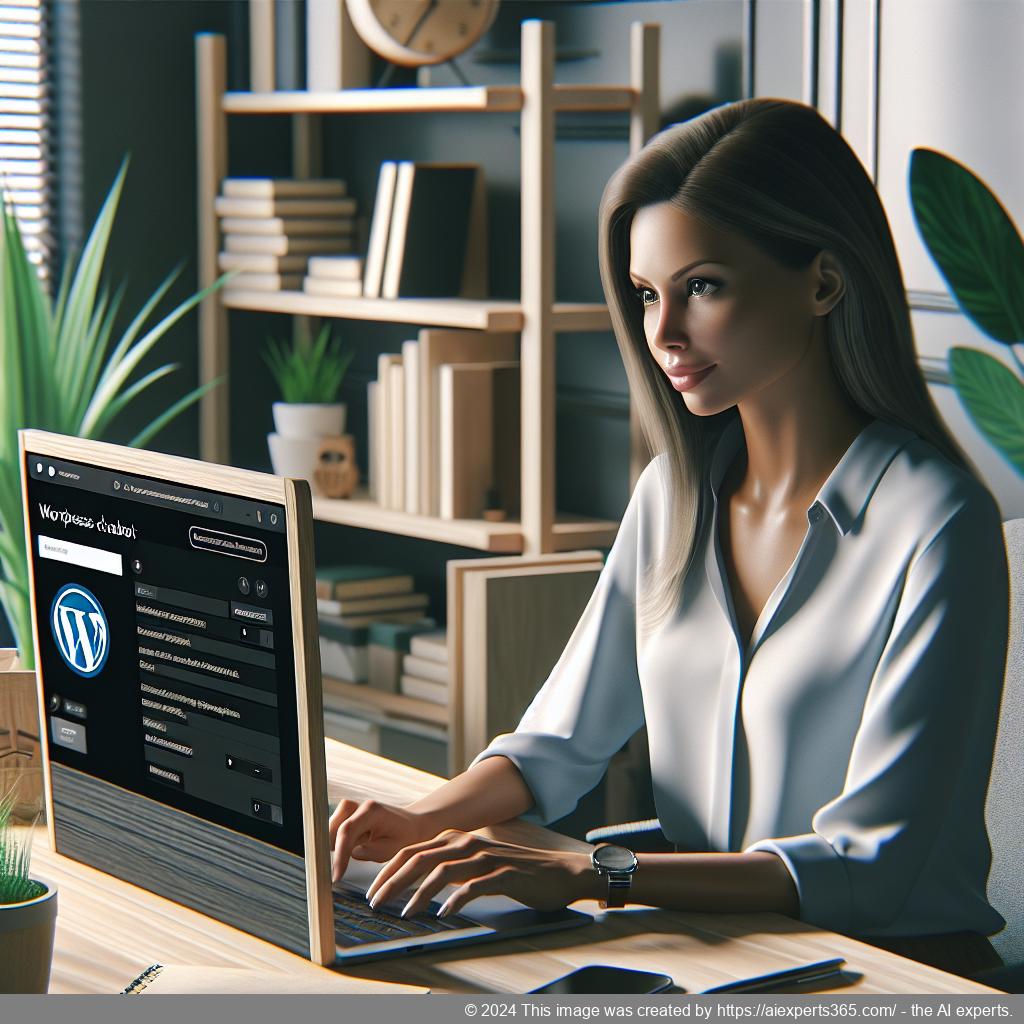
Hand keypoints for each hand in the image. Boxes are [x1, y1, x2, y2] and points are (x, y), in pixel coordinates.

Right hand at [329, 798, 437, 882]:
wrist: (411, 824)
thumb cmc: (404, 836)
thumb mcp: (393, 849)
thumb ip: (372, 851)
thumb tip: (352, 853)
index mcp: (371, 811)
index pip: (346, 831)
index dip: (339, 854)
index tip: (337, 876)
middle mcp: (357, 805)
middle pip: (332, 829)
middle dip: (332, 852)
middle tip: (336, 874)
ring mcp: (350, 809)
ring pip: (329, 831)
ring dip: (335, 848)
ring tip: (351, 859)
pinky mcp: (345, 816)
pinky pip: (332, 833)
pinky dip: (336, 846)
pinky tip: (351, 852)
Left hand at [365, 829, 594, 918]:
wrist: (560, 872)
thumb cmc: (517, 872)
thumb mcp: (479, 863)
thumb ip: (453, 866)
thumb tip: (419, 883)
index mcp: (459, 840)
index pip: (414, 850)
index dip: (390, 870)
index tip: (373, 890)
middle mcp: (469, 844)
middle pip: (421, 858)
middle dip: (394, 881)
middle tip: (376, 902)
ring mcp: (486, 858)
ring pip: (442, 871)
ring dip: (419, 893)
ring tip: (405, 912)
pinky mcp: (503, 875)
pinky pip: (473, 886)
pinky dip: (454, 900)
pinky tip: (443, 913)